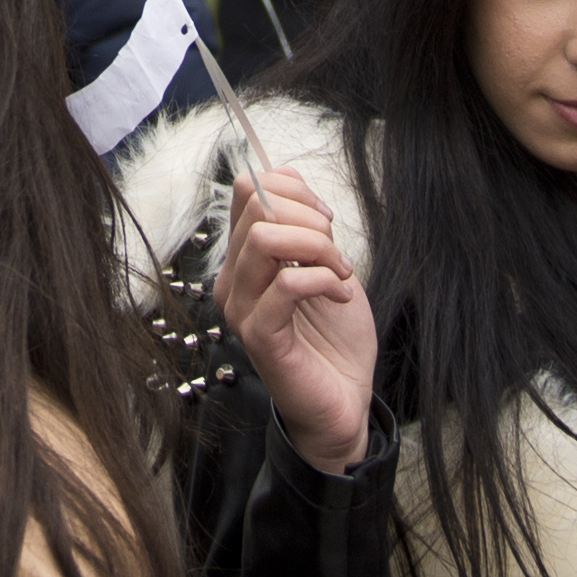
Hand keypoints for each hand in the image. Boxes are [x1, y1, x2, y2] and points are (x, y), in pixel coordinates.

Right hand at [214, 164, 376, 473]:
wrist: (343, 400)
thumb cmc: (333, 337)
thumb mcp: (323, 264)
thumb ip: (302, 225)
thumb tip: (286, 177)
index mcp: (243, 258)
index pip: (247, 190)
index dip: (293, 189)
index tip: (326, 221)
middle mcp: (233, 280)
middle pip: (256, 206)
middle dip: (309, 216)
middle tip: (336, 251)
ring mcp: (241, 309)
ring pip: (264, 239)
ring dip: (317, 247)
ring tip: (340, 273)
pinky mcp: (259, 337)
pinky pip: (287, 284)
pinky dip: (324, 279)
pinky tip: (341, 296)